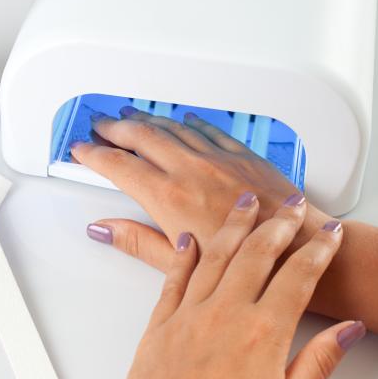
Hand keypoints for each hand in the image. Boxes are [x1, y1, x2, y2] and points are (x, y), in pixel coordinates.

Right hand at [72, 108, 330, 272]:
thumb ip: (136, 240)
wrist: (296, 246)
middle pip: (141, 137)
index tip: (81, 150)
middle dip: (115, 128)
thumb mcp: (178, 261)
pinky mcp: (241, 156)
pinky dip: (190, 123)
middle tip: (100, 125)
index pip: (119, 165)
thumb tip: (104, 229)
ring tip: (131, 116)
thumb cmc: (245, 262)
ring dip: (147, 120)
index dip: (94, 154)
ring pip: (172, 128)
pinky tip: (184, 120)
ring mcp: (217, 159)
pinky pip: (209, 130)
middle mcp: (190, 170)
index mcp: (169, 196)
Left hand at [101, 194, 362, 378]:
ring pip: (216, 254)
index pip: (298, 275)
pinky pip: (174, 277)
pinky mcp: (160, 323)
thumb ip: (318, 362)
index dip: (317, 249)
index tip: (328, 232)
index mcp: (262, 332)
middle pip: (257, 253)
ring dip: (234, 224)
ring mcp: (189, 313)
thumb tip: (348, 329)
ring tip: (246, 202)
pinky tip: (190, 237)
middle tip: (291, 203)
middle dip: (279, 223)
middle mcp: (225, 312)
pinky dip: (184, 253)